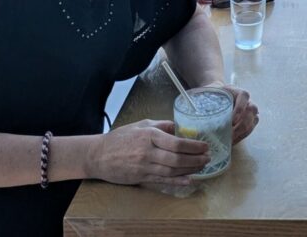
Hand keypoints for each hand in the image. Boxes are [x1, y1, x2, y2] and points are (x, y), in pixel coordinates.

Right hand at [88, 119, 209, 186]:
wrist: (98, 155)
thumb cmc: (120, 138)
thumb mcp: (141, 124)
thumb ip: (162, 125)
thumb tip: (179, 127)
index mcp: (149, 135)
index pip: (176, 142)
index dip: (194, 146)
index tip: (205, 145)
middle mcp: (148, 152)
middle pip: (177, 159)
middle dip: (195, 159)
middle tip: (208, 157)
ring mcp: (144, 167)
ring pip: (172, 171)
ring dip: (190, 169)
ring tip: (202, 166)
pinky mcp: (141, 178)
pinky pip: (162, 180)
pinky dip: (177, 181)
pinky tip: (189, 180)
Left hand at [204, 82, 258, 143]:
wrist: (218, 95)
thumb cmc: (213, 95)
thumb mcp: (209, 93)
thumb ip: (204, 99)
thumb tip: (191, 110)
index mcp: (237, 91)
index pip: (244, 96)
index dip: (240, 108)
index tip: (232, 120)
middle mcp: (247, 100)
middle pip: (251, 111)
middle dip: (242, 125)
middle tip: (231, 134)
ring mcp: (249, 111)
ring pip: (253, 121)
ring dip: (243, 132)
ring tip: (231, 140)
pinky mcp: (249, 121)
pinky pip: (250, 129)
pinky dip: (242, 136)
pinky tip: (232, 141)